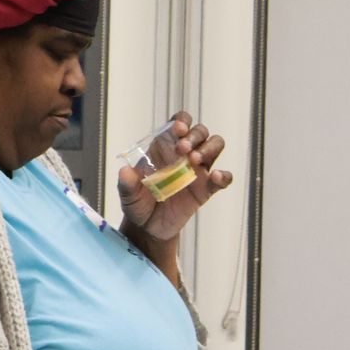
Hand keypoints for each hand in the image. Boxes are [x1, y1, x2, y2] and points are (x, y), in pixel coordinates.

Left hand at [117, 113, 232, 247]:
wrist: (148, 227)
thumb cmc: (138, 202)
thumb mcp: (127, 193)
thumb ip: (126, 183)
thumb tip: (125, 171)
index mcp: (165, 147)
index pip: (179, 123)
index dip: (182, 122)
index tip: (178, 129)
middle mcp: (185, 154)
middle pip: (200, 132)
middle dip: (194, 136)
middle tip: (182, 149)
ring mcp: (198, 170)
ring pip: (215, 146)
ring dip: (209, 148)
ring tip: (195, 160)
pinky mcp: (206, 189)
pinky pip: (222, 179)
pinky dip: (223, 176)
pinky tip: (215, 177)